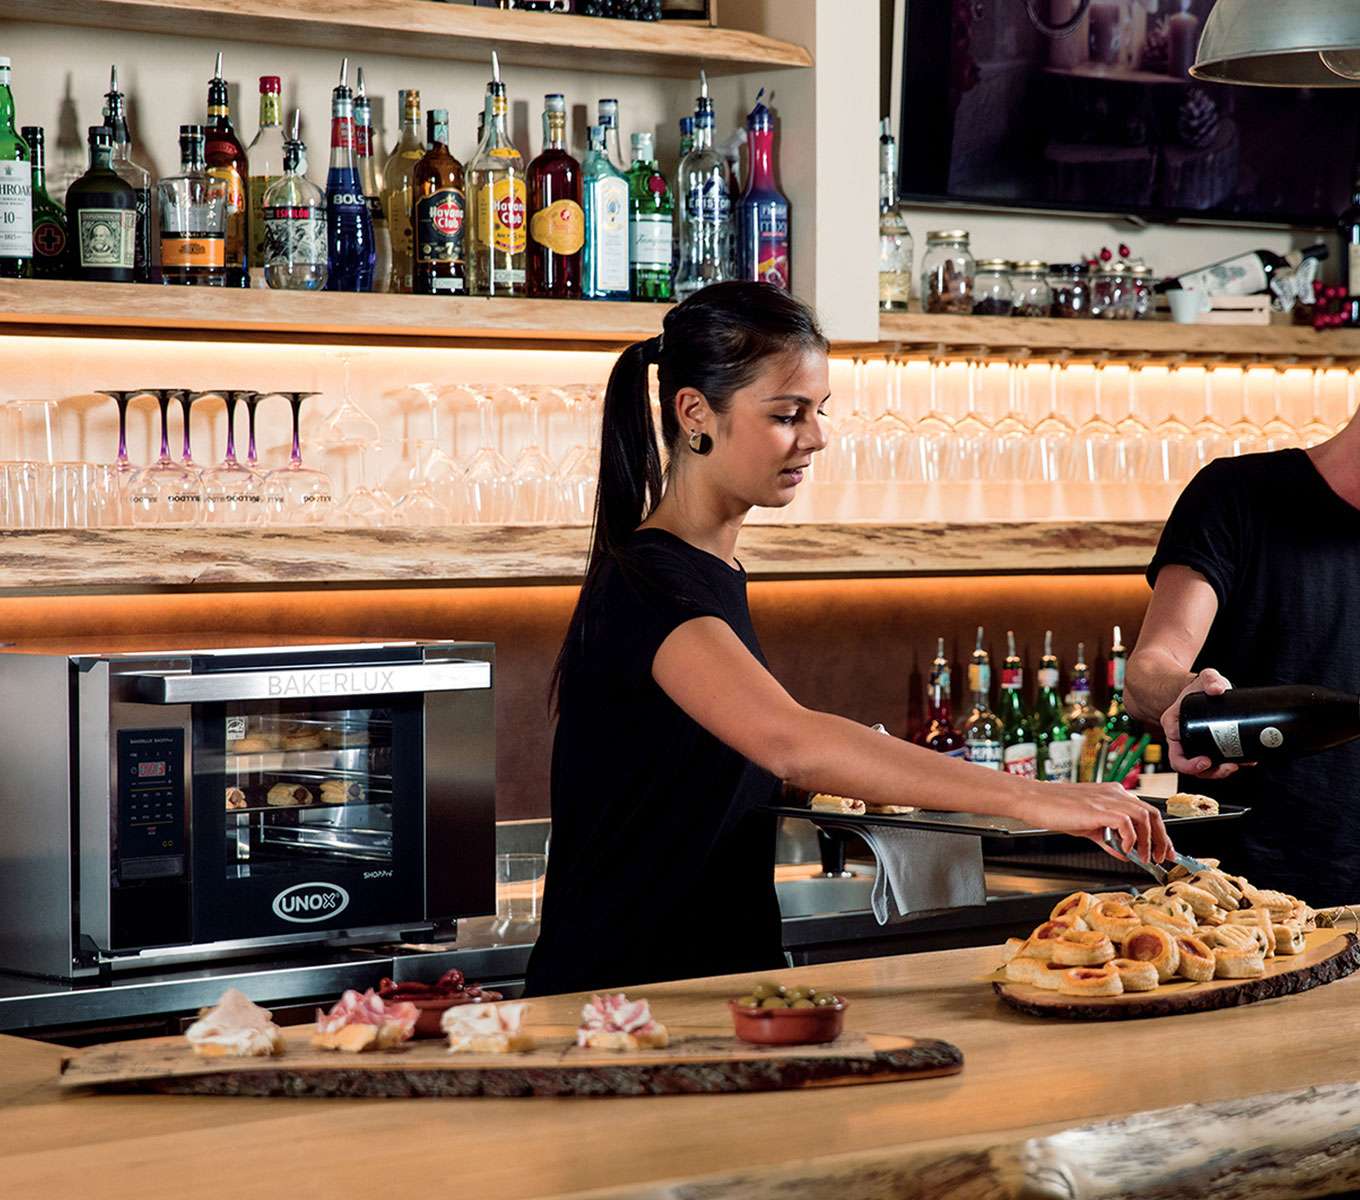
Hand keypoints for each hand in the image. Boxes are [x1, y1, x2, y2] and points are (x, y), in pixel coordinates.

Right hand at [1017, 783, 1174, 864]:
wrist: (1033, 800)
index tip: (1163, 849)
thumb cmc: (1054, 809)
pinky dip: (1130, 839)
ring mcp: (1108, 799)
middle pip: (1152, 813)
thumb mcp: (1087, 826)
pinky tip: (1124, 850)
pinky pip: (1127, 823)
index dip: (1159, 832)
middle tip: (1162, 857)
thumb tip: (1124, 853)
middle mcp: (1115, 794)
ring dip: (1148, 841)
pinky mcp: (1099, 809)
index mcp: (1113, 794)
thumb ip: (1108, 838)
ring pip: (1145, 817)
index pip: (1146, 811)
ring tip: (1143, 857)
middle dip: (1161, 838)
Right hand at [1163, 668, 1241, 778]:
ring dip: (1216, 772)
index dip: (1187, 759)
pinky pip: (1212, 763)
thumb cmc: (1199, 688)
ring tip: (1234, 766)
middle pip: (1184, 763)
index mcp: (1173, 723)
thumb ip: (1210, 679)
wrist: (1204, 691)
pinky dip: (1226, 766)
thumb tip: (1217, 689)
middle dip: (1202, 771)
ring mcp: (1192, 746)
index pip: (1174, 745)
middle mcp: (1179, 739)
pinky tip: (1243, 761)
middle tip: (1222, 766)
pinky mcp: (1205, 749)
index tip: (1205, 759)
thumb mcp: (1205, 678)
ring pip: (1199, 768)